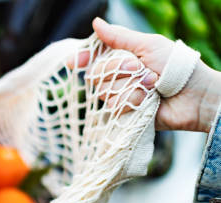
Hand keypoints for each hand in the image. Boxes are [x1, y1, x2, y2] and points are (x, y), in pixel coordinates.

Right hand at [91, 18, 220, 132]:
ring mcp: (122, 96)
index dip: (82, 59)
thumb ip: (119, 37)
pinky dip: (133, 102)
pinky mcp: (126, 114)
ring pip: (105, 92)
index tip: (73, 61)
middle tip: (141, 68)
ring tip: (152, 86)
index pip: (93, 59)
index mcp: (123, 58)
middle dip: (118, 70)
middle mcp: (119, 77)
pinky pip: (115, 108)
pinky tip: (148, 102)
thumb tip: (95, 23)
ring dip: (130, 88)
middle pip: (96, 75)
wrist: (194, 95)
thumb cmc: (175, 67)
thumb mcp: (147, 45)